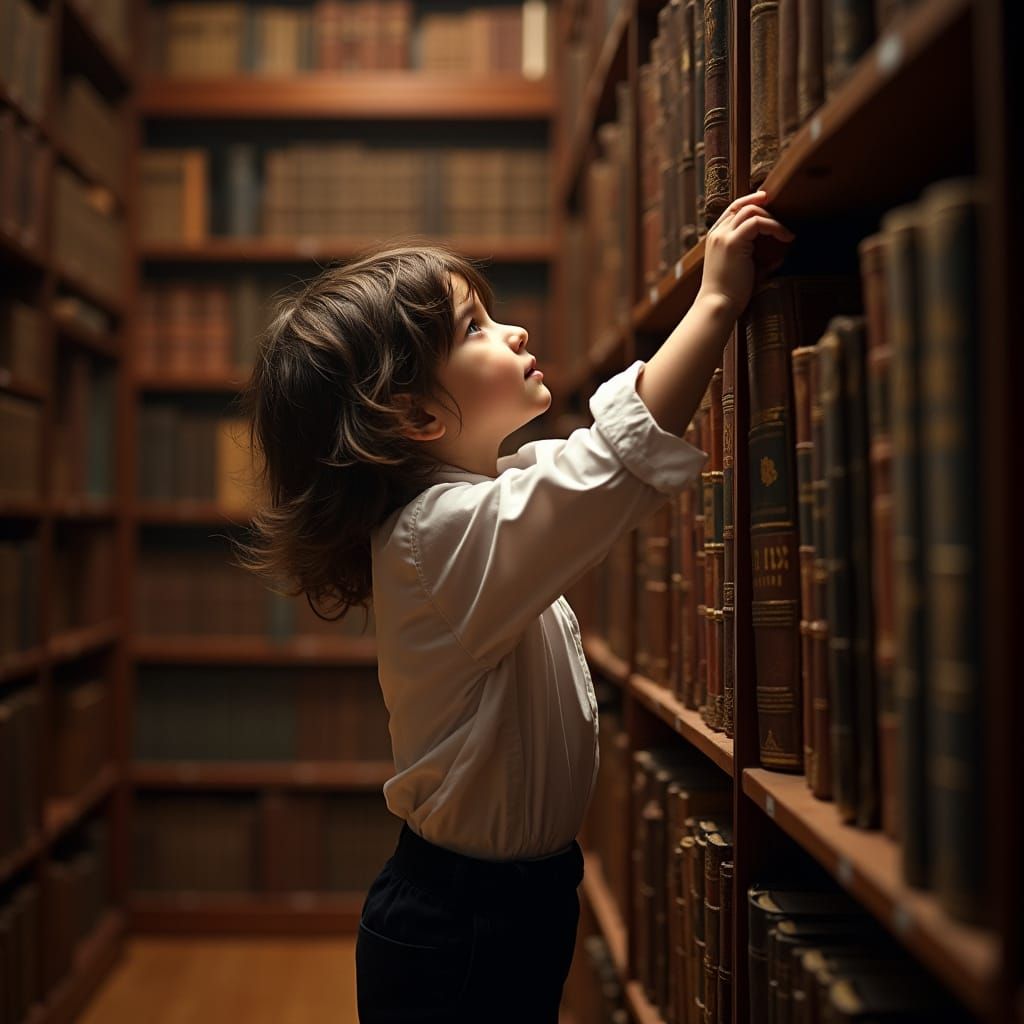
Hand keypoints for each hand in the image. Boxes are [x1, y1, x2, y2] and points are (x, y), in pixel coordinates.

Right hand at [696, 189, 795, 318]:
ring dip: (772, 219)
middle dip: (765, 208)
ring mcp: (723, 236)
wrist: (718, 305)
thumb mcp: (744, 270)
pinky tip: (785, 238)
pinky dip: (774, 227)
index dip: (752, 202)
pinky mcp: (732, 243)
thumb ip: (759, 260)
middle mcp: (717, 233)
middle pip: (742, 205)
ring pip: (751, 211)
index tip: (769, 203)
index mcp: (715, 238)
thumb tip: (781, 256)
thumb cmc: (731, 293)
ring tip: (786, 234)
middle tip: (783, 221)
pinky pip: (757, 222)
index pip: (733, 209)